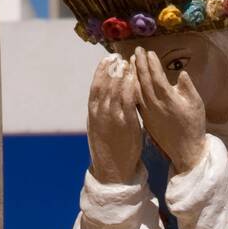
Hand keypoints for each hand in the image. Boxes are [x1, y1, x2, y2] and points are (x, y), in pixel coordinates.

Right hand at [87, 55, 141, 183]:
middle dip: (112, 69)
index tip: (106, 59)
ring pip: (116, 90)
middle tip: (118, 57)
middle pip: (105, 85)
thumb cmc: (108, 150)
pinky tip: (134, 79)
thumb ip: (100, 114)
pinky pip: (129, 101)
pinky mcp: (127, 124)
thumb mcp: (98, 129)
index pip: (95, 87)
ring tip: (127, 63)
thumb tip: (103, 99)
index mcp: (93, 114)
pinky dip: (130, 88)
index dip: (101, 71)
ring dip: (121, 75)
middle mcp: (101, 114)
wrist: (112, 171)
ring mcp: (113, 118)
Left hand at [134, 47, 206, 174]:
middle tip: (136, 50)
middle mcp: (155, 104)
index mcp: (169, 99)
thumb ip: (188, 87)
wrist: (186, 150)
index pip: (156, 76)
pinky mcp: (144, 119)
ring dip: (133, 74)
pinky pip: (135, 100)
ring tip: (130, 62)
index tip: (148, 52)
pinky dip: (131, 88)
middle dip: (139, 63)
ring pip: (136, 89)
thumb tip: (181, 73)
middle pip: (144, 80)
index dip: (151, 63)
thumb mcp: (196, 104)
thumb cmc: (194, 126)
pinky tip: (129, 81)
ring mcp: (148, 112)